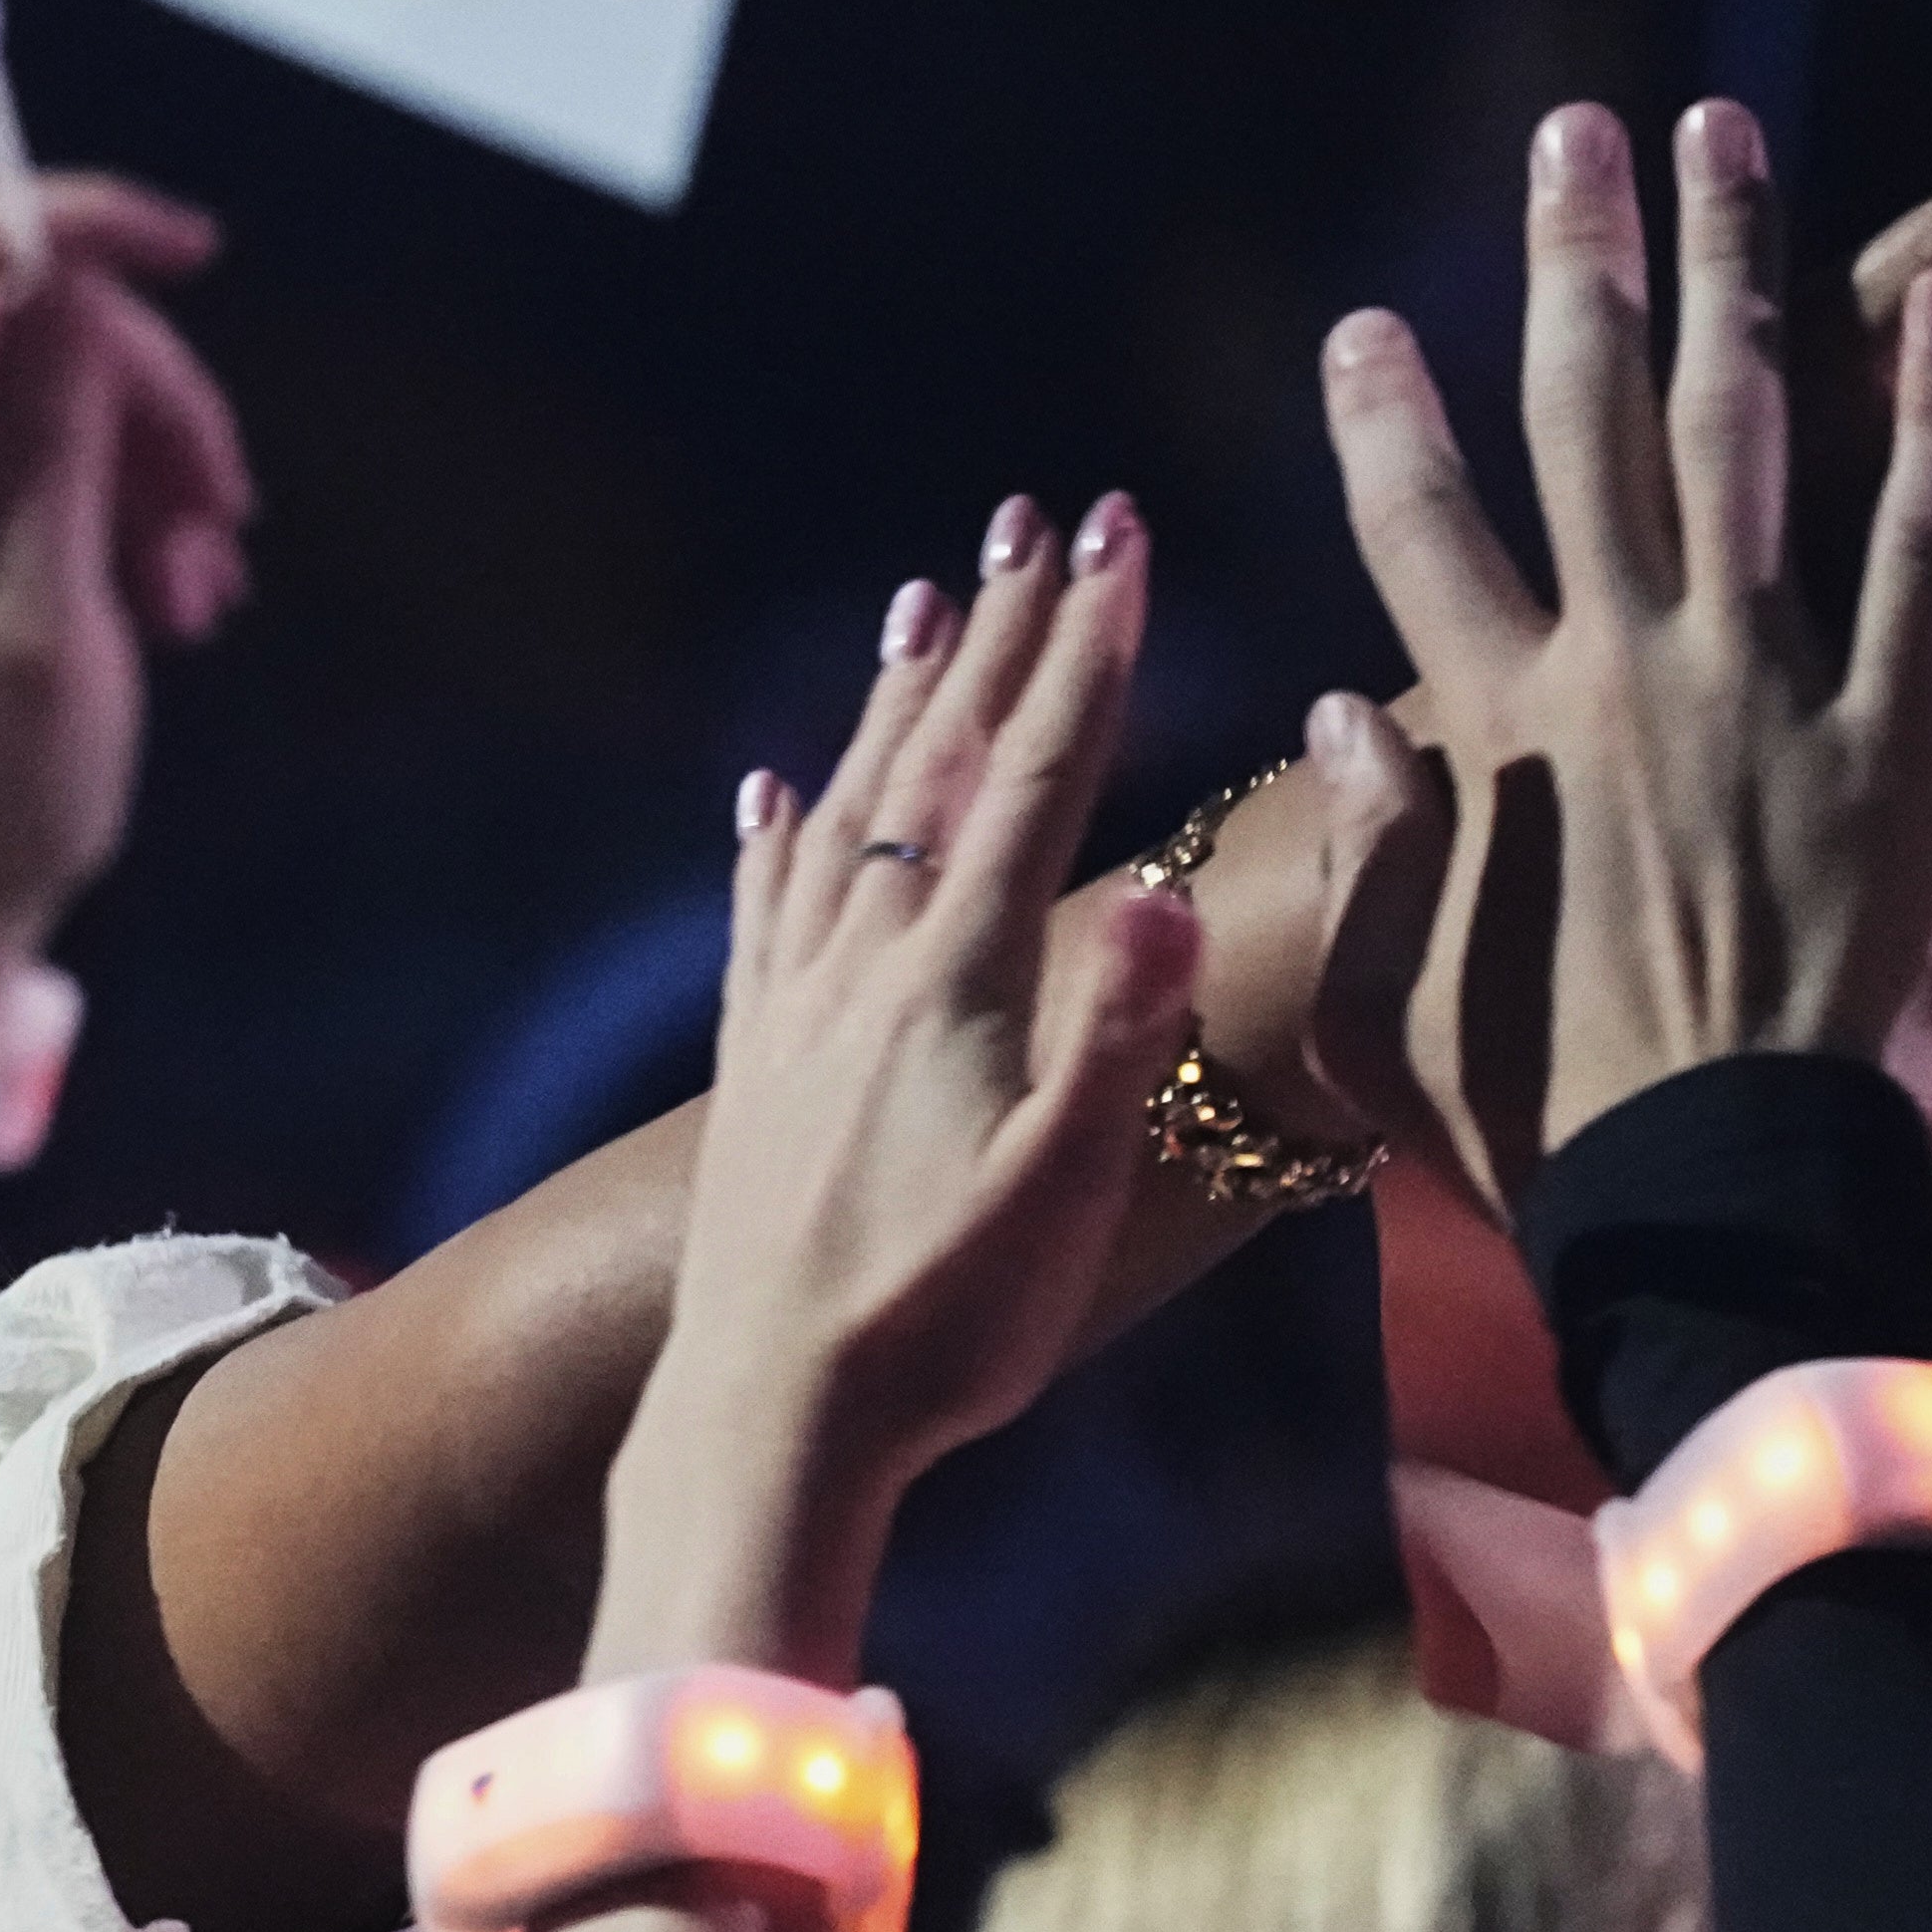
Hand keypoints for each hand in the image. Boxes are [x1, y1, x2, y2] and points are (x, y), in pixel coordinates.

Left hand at [0, 181, 246, 1162]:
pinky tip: (165, 601)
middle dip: (152, 401)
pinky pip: (25, 459)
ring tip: (199, 596)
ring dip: (148, 473)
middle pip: (35, 320)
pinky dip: (109, 512)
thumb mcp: (54, 619)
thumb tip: (72, 293)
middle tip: (228, 522)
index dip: (85, 217)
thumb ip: (57, 443)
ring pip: (49, 392)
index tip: (201, 259)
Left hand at [606, 499, 1198, 1667]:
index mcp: (956, 983)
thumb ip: (1121, 1037)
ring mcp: (797, 1012)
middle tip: (1043, 513)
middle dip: (1006, 633)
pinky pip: (761, 913)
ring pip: (847, 811)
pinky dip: (772, 836)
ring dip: (895, 698)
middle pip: (942, 764)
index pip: (1036, 779)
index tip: (1123, 533)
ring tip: (926, 593)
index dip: (1088, 651)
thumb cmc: (943, 1325)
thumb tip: (1176, 891)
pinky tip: (765, 788)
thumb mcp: (1067, 1190)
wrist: (768, 1419)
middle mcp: (862, 969)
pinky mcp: (755, 1071)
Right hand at [1317, 100, 1931, 1211]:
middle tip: (1578, 136)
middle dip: (1579, 263)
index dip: (1385, 419)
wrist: (1713, 1193)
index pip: (1420, 530)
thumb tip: (1347, 714)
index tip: (1364, 325)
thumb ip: (1360, 851)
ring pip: (1746, 433)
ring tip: (1730, 138)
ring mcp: (1765, 689)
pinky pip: (1922, 548)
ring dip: (1734, 270)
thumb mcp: (1382, 1005)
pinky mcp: (1893, 734)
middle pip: (1589, 422)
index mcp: (1498, 730)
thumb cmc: (1533, 1119)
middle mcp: (1623, 672)